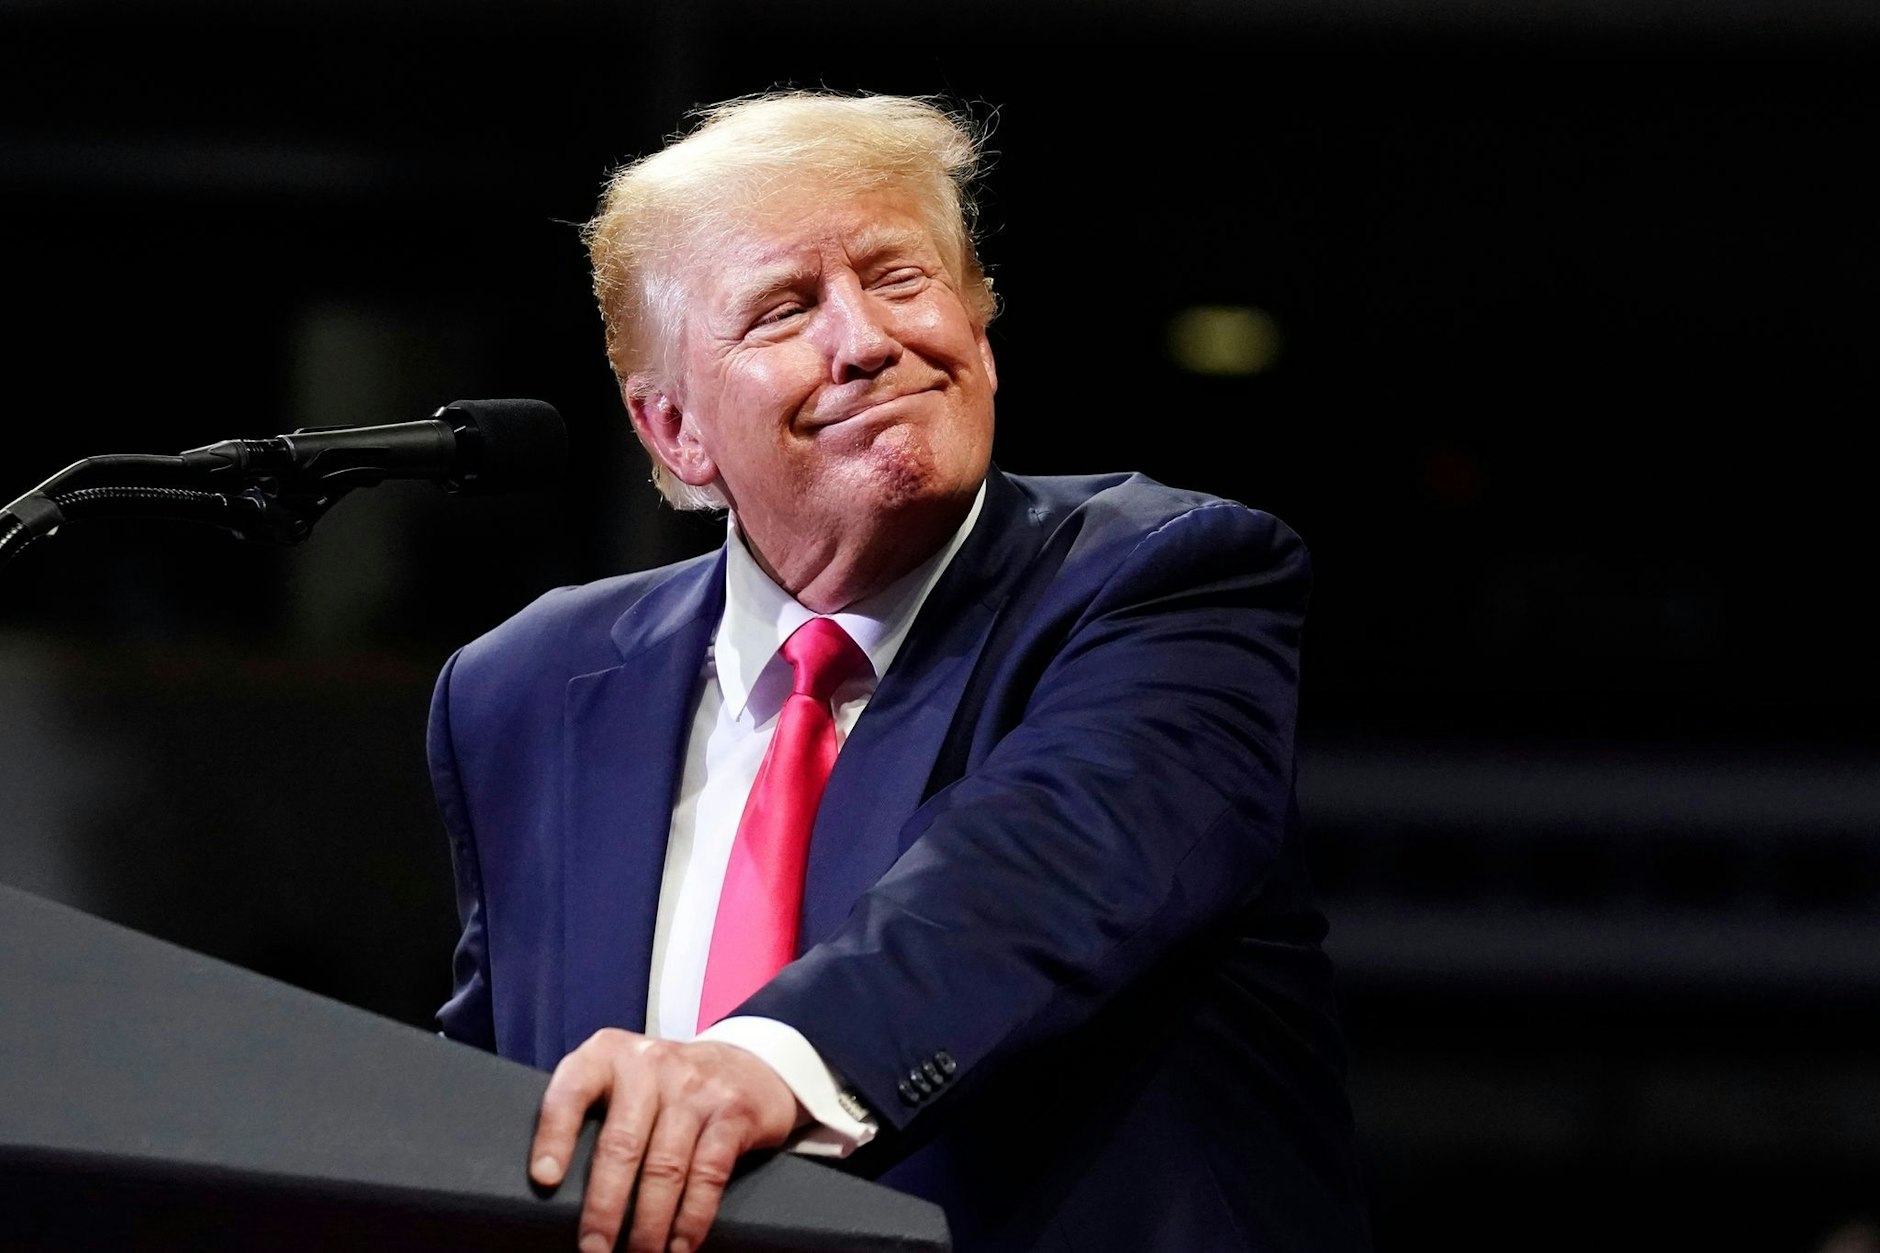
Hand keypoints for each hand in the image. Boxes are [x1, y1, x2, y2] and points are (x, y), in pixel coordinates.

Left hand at [530, 1028, 804, 1252]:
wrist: (746, 1067)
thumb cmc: (666, 1088)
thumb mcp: (623, 1082)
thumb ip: (593, 1114)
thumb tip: (557, 1190)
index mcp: (608, 1054)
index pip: (571, 1091)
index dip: (554, 1137)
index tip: (545, 1181)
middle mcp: (650, 1064)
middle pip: (621, 1144)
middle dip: (604, 1208)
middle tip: (594, 1249)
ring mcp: (694, 1087)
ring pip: (665, 1167)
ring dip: (649, 1225)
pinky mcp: (732, 1112)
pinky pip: (707, 1174)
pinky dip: (692, 1219)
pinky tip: (680, 1245)